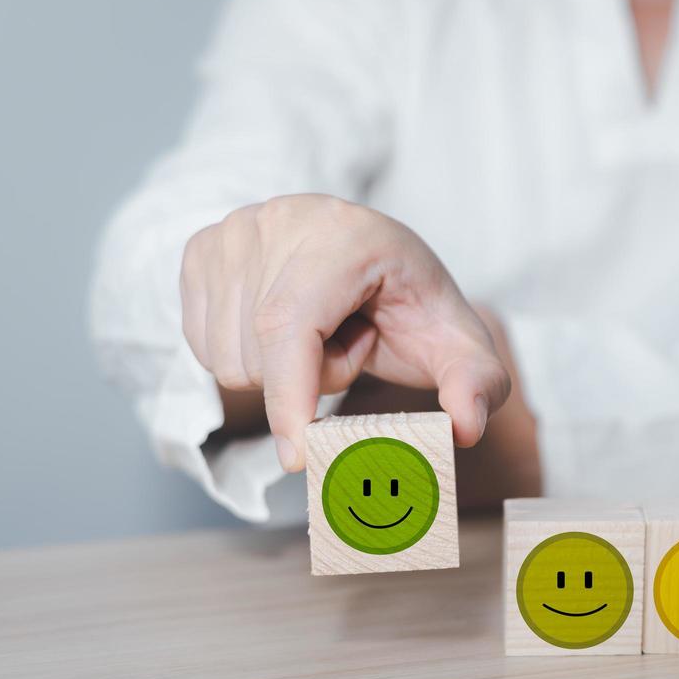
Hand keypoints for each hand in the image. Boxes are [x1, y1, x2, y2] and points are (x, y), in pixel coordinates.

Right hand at [180, 194, 509, 470]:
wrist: (369, 254)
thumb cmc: (409, 300)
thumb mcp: (459, 341)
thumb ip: (478, 382)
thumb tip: (467, 427)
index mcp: (344, 235)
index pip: (291, 324)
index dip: (291, 396)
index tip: (300, 457)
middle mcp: (278, 220)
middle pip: (259, 355)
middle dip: (312, 378)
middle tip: (356, 341)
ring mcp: (232, 232)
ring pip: (227, 358)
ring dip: (281, 369)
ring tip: (326, 330)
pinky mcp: (200, 251)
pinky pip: (202, 347)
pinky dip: (248, 355)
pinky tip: (292, 324)